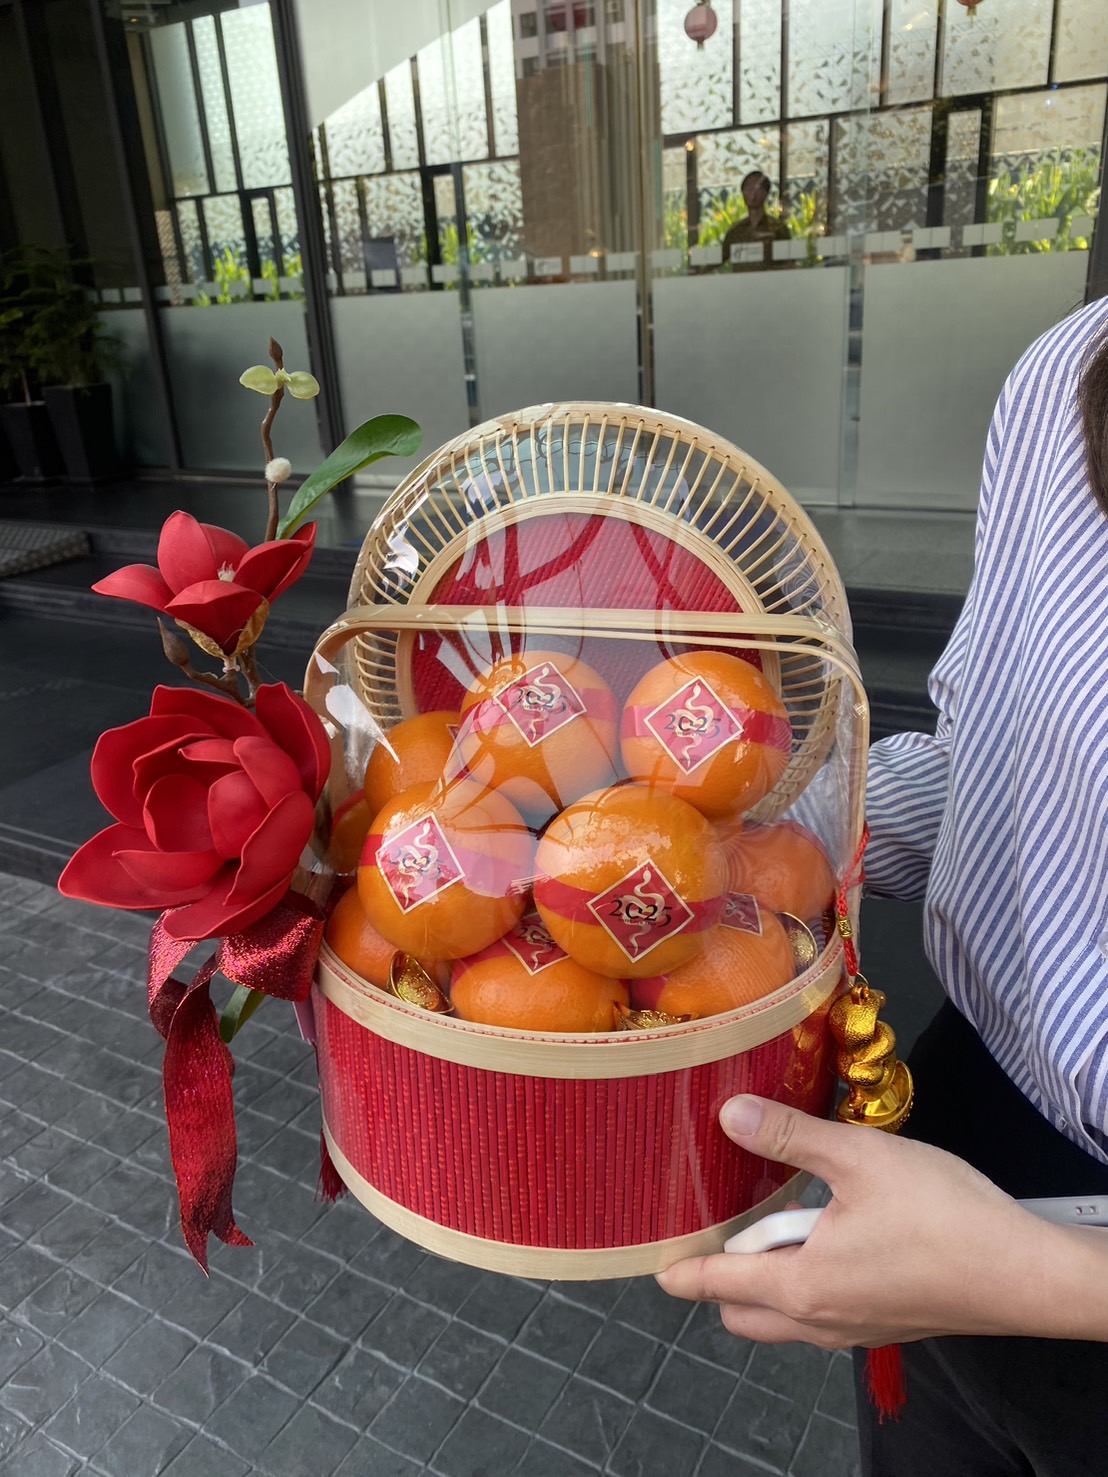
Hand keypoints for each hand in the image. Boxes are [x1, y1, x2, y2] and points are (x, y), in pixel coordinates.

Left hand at [655, 1095, 1090, 1348]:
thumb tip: (728, 1114)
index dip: (679, 1270)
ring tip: (776, 1215)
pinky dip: (805, 1281)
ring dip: (766, 1277)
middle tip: (721, 1218)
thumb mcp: (857, 1158)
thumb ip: (790, 1136)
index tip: (655, 1255)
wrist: (1024, 1272)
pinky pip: (822, 1313)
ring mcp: (855, 1330)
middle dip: (720, 1276)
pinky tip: (827, 1231)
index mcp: (799, 1286)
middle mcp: (819, 1321)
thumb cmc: (942, 1216)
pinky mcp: (886, 1323)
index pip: (714, 1285)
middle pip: (741, 1311)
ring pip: (783, 1316)